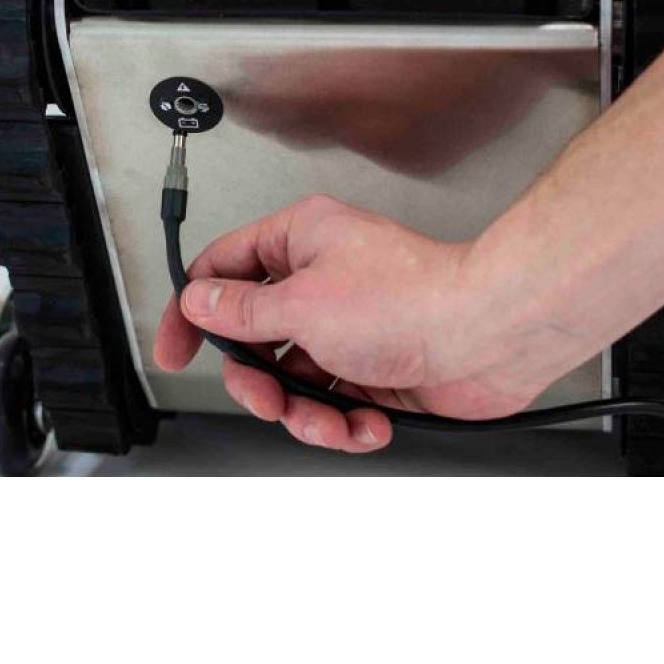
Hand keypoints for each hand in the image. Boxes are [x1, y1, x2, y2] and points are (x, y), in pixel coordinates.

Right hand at [153, 195, 563, 453]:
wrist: (490, 334)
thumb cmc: (413, 298)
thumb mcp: (303, 305)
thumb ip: (242, 310)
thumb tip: (199, 301)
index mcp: (300, 241)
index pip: (223, 269)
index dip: (192, 310)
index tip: (173, 348)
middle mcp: (321, 279)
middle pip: (255, 337)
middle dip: (259, 380)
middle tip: (267, 397)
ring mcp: (348, 325)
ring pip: (294, 379)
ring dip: (306, 411)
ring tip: (330, 420)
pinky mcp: (376, 366)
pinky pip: (335, 402)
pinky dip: (347, 422)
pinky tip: (368, 423)